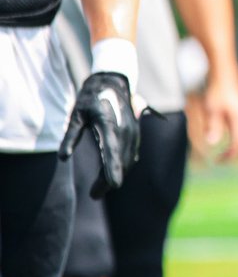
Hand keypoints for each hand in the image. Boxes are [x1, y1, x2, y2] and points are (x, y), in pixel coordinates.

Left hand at [58, 71, 139, 197]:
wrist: (114, 81)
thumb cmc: (91, 98)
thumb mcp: (76, 114)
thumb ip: (70, 136)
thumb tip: (62, 158)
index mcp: (109, 126)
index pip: (112, 154)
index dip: (112, 171)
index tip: (112, 187)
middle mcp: (125, 131)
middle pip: (120, 162)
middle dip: (109, 181)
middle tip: (93, 195)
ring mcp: (133, 132)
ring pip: (127, 160)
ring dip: (116, 175)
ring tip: (99, 188)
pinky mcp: (135, 133)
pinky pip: (130, 154)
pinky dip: (122, 165)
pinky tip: (112, 172)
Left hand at [200, 77, 237, 160]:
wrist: (224, 76)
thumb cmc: (217, 92)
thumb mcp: (212, 110)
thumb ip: (214, 126)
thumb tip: (212, 144)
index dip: (230, 156)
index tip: (218, 161)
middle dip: (233, 154)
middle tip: (219, 160)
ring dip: (235, 148)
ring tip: (223, 154)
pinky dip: (236, 141)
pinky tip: (228, 143)